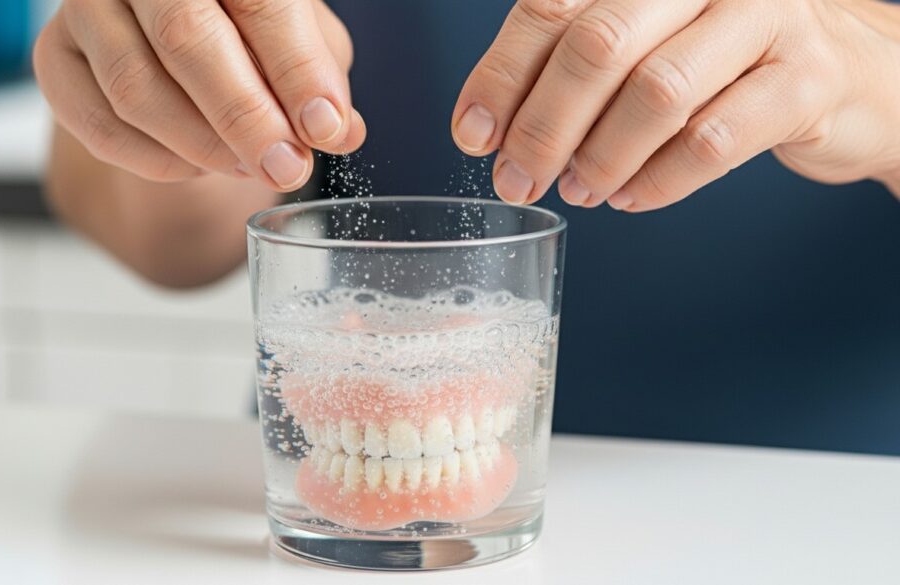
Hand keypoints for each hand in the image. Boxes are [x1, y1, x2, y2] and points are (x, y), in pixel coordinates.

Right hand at [34, 0, 364, 189]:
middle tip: (286, 167)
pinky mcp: (55, 59)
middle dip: (246, 117)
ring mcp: (86, 7)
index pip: (259, 3)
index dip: (296, 71)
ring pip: (135, 88)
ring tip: (249, 166)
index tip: (325, 129)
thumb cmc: (244, 28)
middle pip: (185, 38)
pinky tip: (196, 165)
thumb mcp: (298, 40)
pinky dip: (157, 160)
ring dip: (202, 146)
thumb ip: (319, 77)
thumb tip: (341, 129)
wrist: (165, 34)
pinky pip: (99, 125)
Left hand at [454, 0, 899, 210]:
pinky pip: (713, 140)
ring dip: (601, 157)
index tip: (473, 135)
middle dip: (543, 127)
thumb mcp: (642, 45)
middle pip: (599, 46)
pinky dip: (659, 180)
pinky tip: (631, 197)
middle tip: (517, 181)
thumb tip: (487, 130)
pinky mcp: (804, 78)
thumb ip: (569, 70)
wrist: (848, 73)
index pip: (553, 5)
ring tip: (579, 191)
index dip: (502, 75)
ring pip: (656, 93)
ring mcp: (764, 17)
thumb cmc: (721, 61)